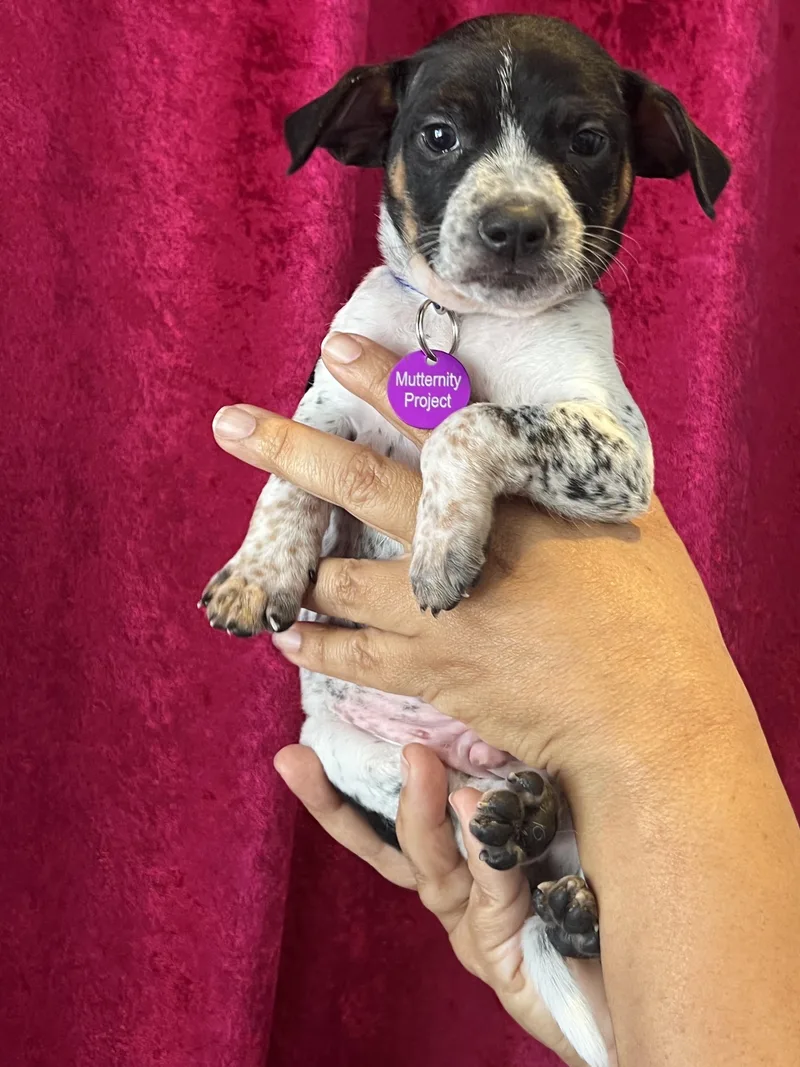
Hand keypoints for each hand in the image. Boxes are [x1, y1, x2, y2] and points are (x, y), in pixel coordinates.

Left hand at [212, 333, 747, 794]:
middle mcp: (459, 551)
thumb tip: (548, 453)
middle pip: (359, 487)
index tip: (334, 348)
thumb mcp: (635, 525)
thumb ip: (578, 485)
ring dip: (299, 565)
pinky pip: (350, 659)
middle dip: (291, 451)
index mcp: (512, 503)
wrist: (646, 721)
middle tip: (231, 425)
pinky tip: (287, 633)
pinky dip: (314, 644)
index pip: (438, 426)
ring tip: (270, 560)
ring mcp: (436, 616)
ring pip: (336, 580)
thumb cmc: (656, 618)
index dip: (385, 381)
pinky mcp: (430, 675)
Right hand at [274, 741, 613, 1066]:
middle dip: (340, 801)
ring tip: (417, 761)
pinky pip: (493, 893)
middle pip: (388, 845)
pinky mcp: (504, 958)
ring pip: (432, 867)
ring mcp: (474, 928)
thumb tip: (476, 734)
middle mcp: (454, 898)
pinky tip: (475, 808)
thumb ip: (507, 793)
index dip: (335, 795)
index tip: (294, 753)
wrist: (634, 989)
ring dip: (421, 811)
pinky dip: (484, 850)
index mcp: (454, 867)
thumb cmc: (594, 895)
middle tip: (310, 753)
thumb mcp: (544, 826)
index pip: (383, 824)